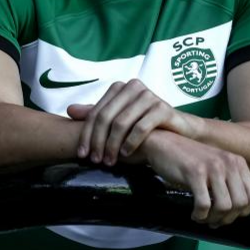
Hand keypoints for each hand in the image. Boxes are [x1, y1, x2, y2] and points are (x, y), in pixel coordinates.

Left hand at [68, 79, 200, 166]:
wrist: (179, 131)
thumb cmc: (146, 126)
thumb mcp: (119, 119)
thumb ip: (97, 114)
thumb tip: (70, 111)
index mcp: (120, 88)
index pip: (96, 112)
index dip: (86, 134)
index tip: (82, 155)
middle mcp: (133, 87)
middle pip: (106, 117)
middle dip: (98, 142)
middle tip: (95, 161)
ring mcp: (149, 96)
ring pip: (121, 123)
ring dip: (112, 145)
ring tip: (109, 162)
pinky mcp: (163, 108)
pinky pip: (141, 128)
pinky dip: (130, 143)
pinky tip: (125, 155)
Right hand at [140, 131, 249, 227]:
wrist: (163, 143)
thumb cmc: (190, 157)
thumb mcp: (219, 165)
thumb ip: (242, 177)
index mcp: (237, 162)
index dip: (242, 212)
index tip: (227, 215)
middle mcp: (228, 162)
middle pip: (240, 204)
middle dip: (227, 218)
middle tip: (213, 220)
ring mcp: (212, 167)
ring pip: (224, 206)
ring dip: (213, 218)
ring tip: (203, 217)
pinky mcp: (195, 173)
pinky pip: (204, 204)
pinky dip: (199, 215)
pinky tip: (194, 214)